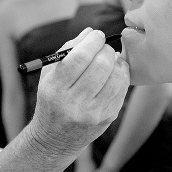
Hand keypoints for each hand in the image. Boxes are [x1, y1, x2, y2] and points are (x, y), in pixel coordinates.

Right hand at [30, 29, 128, 156]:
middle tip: (103, 46)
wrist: (56, 139)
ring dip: (116, 61)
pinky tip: (116, 69)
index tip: (96, 35)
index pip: (79, 58)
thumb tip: (90, 32)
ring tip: (110, 57)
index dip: (92, 42)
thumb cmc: (52, 99)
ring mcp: (93, 113)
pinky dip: (122, 74)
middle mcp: (74, 103)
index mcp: (55, 89)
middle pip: (100, 66)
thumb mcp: (49, 75)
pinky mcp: (108, 117)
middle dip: (106, 49)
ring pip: (115, 77)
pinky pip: (122, 89)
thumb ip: (68, 51)